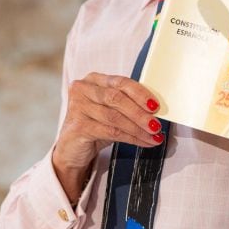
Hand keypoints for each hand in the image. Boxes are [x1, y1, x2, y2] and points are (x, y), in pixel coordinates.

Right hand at [52, 72, 163, 202]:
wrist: (72, 149)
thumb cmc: (95, 126)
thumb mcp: (111, 110)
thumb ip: (128, 104)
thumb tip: (156, 110)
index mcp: (93, 79)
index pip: (120, 82)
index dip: (140, 93)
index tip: (156, 106)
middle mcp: (82, 89)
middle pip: (116, 98)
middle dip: (140, 113)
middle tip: (156, 124)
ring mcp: (77, 107)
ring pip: (114, 116)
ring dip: (138, 128)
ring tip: (153, 136)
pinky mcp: (78, 126)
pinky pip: (110, 131)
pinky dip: (130, 138)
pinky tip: (142, 142)